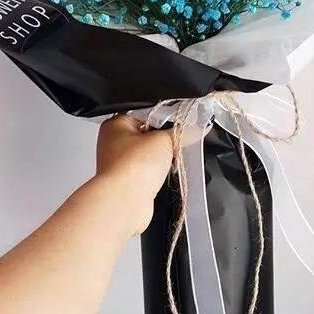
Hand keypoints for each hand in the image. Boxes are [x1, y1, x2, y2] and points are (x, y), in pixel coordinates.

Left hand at [97, 114, 172, 234]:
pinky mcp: (129, 180)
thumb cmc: (134, 166)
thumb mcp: (164, 140)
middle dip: (165, 137)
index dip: (166, 115)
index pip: (146, 111)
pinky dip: (159, 171)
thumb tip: (199, 126)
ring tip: (173, 157)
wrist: (125, 202)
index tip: (183, 119)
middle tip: (179, 139)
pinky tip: (166, 172)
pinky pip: (149, 169)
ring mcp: (121, 162)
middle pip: (148, 132)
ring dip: (163, 156)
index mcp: (116, 124)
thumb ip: (182, 132)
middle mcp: (114, 142)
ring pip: (150, 152)